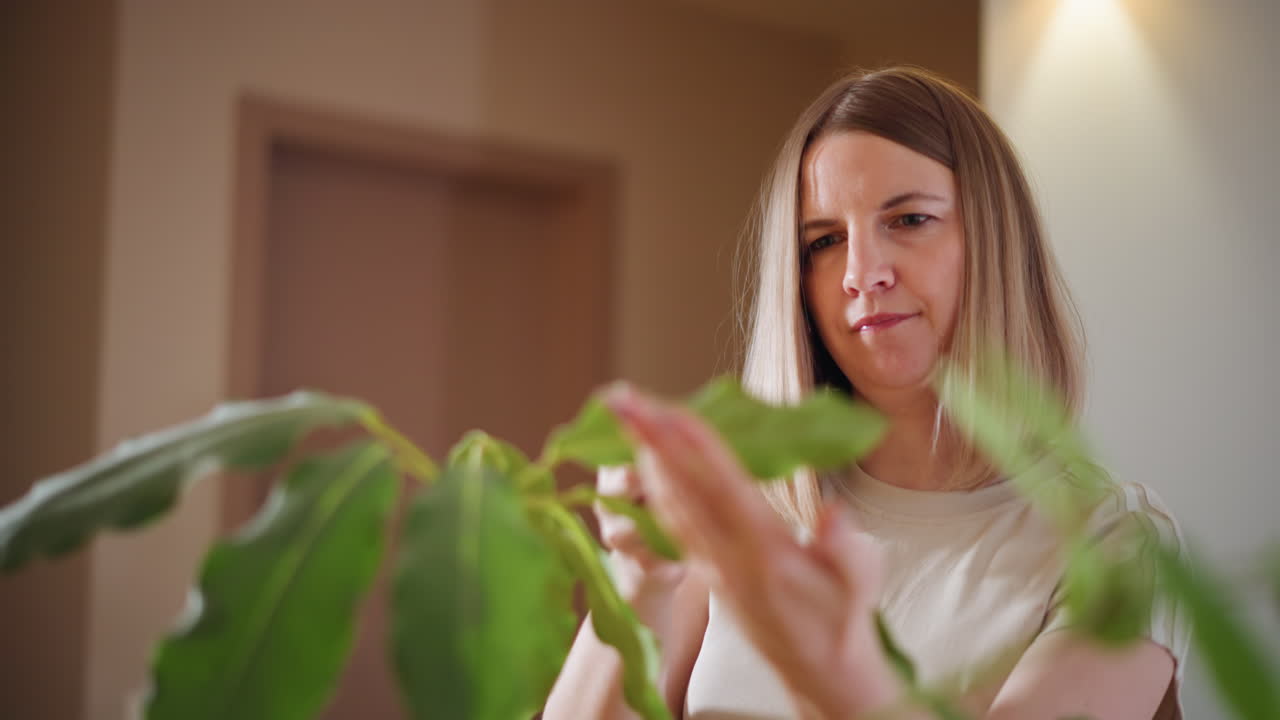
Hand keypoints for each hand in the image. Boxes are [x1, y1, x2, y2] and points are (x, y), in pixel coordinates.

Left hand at [605, 384, 897, 717]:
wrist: (818, 671)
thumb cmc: (842, 620)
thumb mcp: (860, 587)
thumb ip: (847, 552)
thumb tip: (832, 513)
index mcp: (767, 553)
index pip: (725, 490)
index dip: (696, 450)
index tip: (669, 413)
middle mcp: (729, 557)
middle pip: (684, 489)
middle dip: (650, 441)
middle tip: (620, 400)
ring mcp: (712, 564)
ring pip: (671, 504)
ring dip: (645, 457)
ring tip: (626, 415)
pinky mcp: (706, 570)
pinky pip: (673, 522)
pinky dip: (655, 486)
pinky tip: (644, 461)